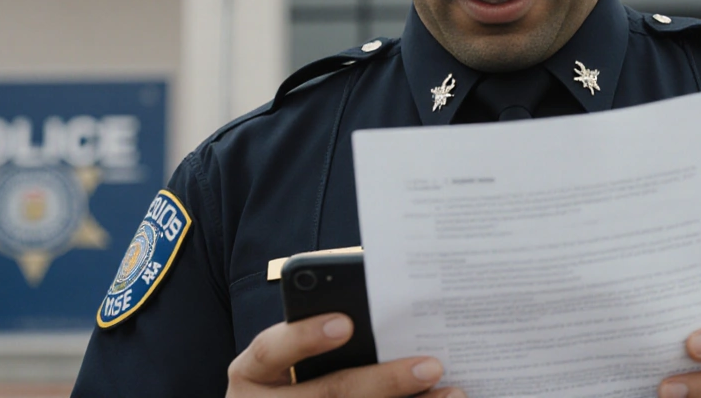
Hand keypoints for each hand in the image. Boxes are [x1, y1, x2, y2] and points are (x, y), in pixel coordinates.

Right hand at [227, 313, 463, 397]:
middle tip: (431, 365)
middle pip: (328, 395)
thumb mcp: (285, 356)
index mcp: (250, 373)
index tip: (345, 322)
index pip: (270, 350)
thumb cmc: (287, 376)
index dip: (304, 337)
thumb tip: (379, 312)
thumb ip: (318, 330)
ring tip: (450, 392)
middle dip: (384, 381)